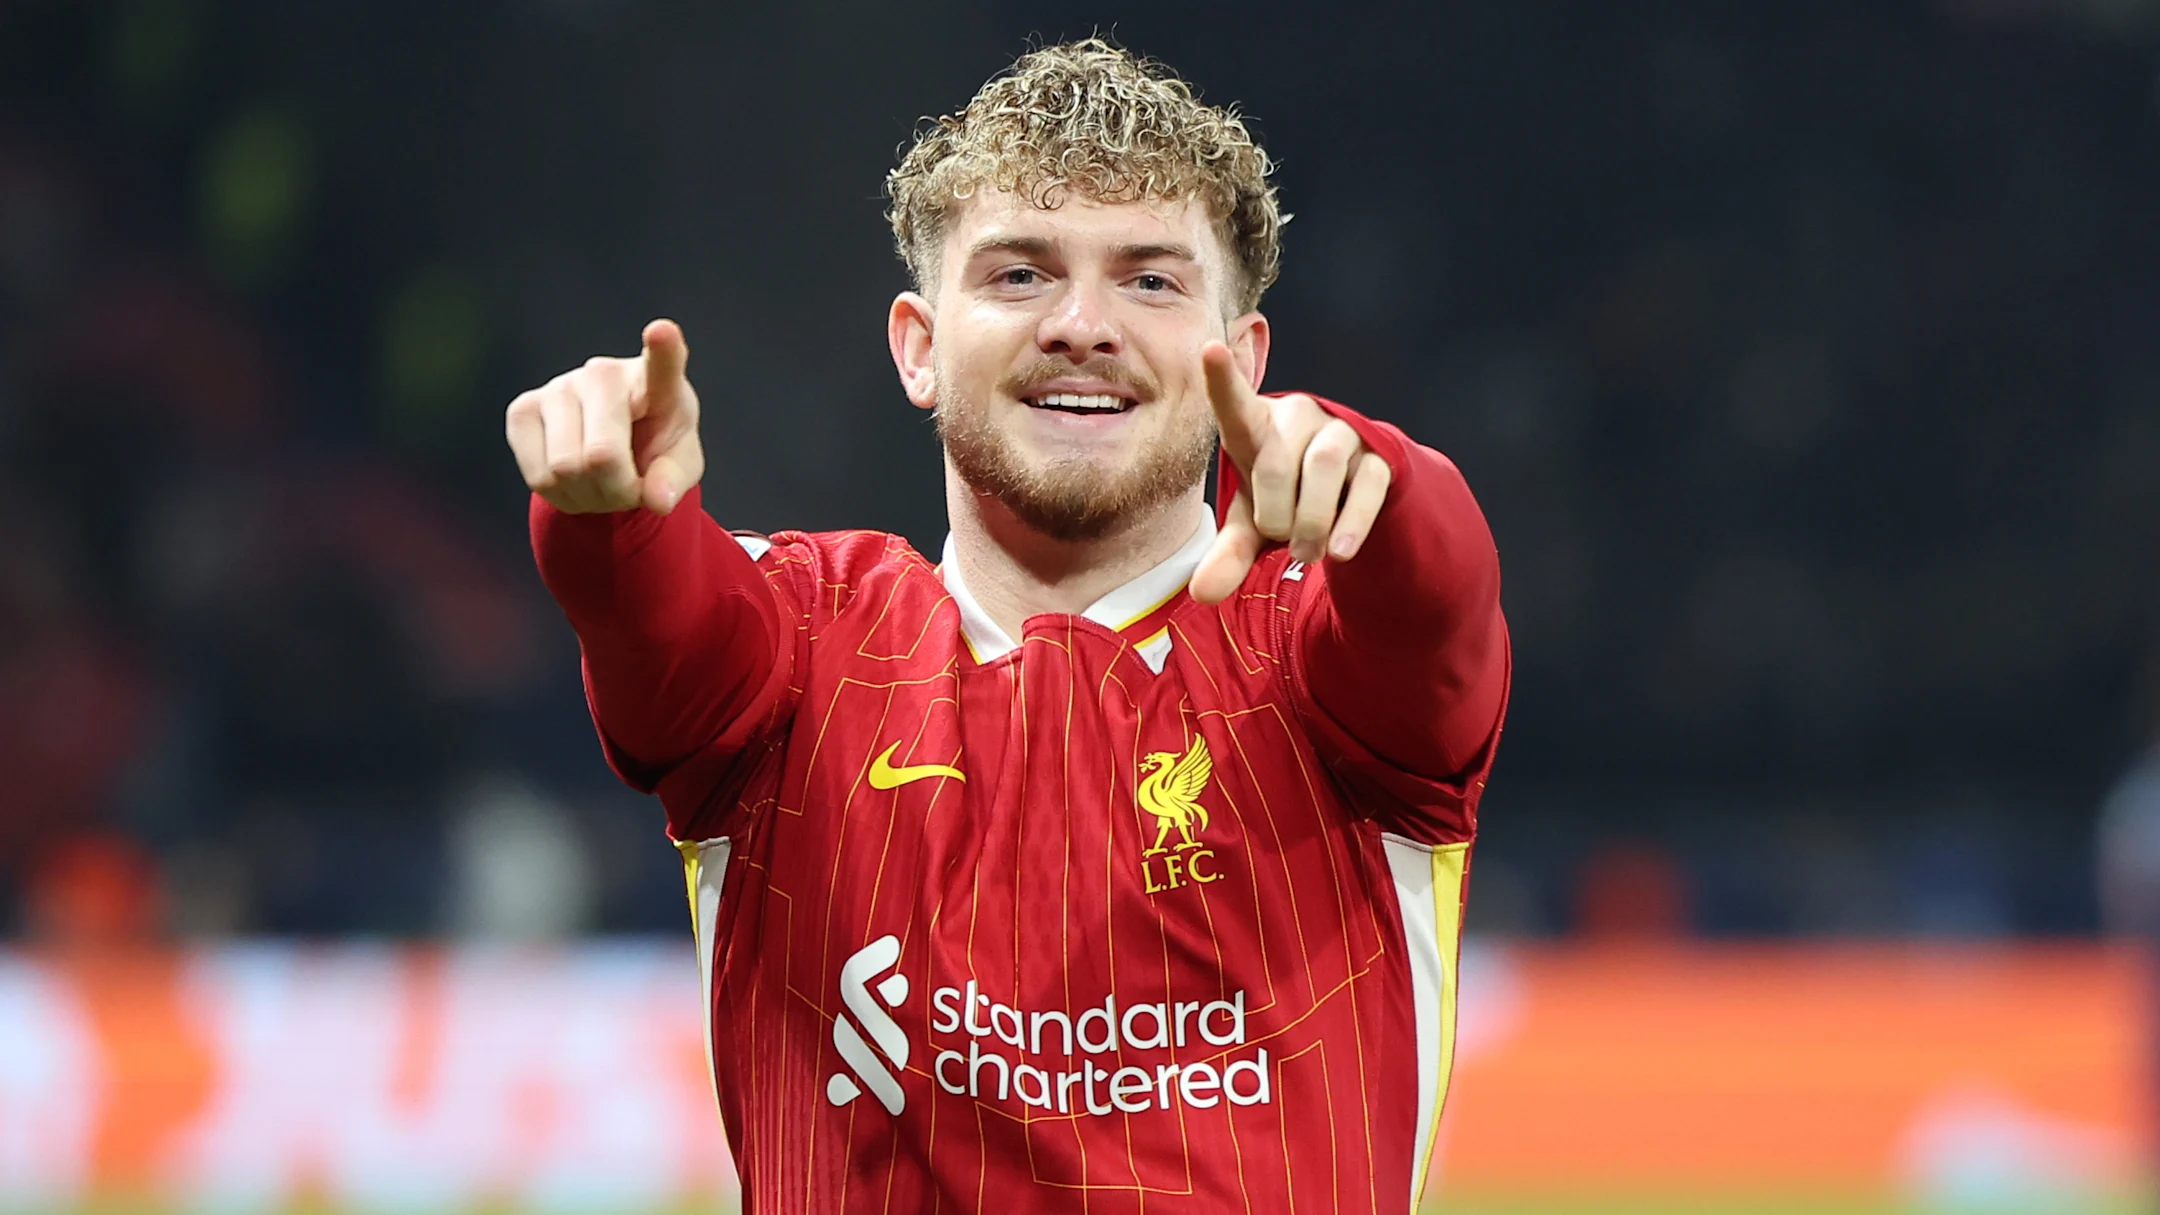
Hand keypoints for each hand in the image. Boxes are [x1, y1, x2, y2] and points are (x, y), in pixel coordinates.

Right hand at [505, 319, 703, 514]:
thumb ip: (675, 479)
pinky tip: (574, 480)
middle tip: (628, 490)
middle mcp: (603, 373)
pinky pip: (538, 477)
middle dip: (617, 491)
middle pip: (601, 455)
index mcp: (656, 381)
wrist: (612, 444)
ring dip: (588, 497)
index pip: (662, 362)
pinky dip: (560, 495)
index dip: (662, 348)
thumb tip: (659, 500)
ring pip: (564, 469)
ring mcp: (558, 386)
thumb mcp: (679, 464)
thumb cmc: (653, 445)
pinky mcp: (522, 409)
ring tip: (602, 483)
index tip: (663, 332)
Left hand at [1189, 342, 1392, 604]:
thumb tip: (1202, 594)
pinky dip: (1351, 521)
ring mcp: (1340, 433)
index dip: (1222, 377)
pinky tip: (1341, 552)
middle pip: (1276, 461)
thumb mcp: (1253, 528)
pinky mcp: (1378, 455)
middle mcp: (1297, 418)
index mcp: (1255, 427)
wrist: (1350, 498)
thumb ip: (1228, 555)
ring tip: (1308, 554)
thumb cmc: (1286, 501)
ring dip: (1311, 519)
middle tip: (1283, 544)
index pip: (1234, 401)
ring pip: (1323, 464)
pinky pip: (1367, 483)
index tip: (1207, 349)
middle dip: (1276, 515)